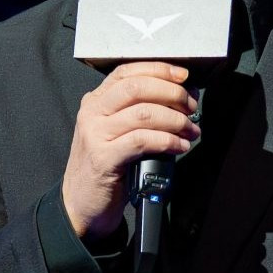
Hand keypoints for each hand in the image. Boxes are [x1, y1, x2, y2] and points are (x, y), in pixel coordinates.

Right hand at [62, 62, 198, 239]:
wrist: (82, 202)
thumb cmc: (106, 166)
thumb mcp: (116, 132)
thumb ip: (139, 112)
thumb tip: (180, 97)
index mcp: (96, 101)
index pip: (128, 71)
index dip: (159, 70)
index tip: (183, 77)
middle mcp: (92, 113)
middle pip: (137, 87)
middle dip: (171, 93)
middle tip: (191, 107)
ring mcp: (95, 135)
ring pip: (143, 113)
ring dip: (175, 120)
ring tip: (190, 130)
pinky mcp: (104, 158)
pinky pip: (142, 141)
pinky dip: (167, 141)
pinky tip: (179, 146)